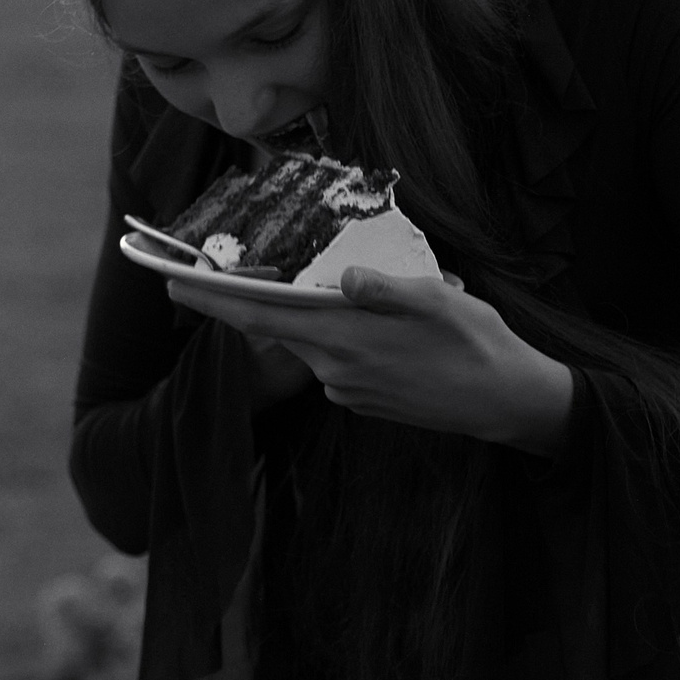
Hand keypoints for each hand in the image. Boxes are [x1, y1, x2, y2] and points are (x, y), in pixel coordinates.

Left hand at [166, 267, 576, 453]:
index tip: (171, 285)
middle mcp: (333, 369)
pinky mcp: (361, 402)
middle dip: (268, 303)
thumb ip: (382, 289)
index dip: (213, 302)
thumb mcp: (437, 301)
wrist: (508, 403)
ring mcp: (345, 390)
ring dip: (336, 322)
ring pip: (319, 342)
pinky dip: (356, 343)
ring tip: (399, 314)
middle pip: (284, 328)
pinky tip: (402, 340)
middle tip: (265, 276)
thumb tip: (344, 279)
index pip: (259, 318)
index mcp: (343, 338)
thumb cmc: (476, 345)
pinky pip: (341, 362)